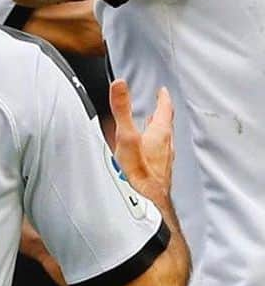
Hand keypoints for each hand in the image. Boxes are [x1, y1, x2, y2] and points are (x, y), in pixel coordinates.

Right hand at [109, 79, 174, 204]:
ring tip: (151, 127)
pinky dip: (153, 147)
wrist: (149, 200)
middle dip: (160, 114)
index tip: (162, 91)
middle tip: (158, 106)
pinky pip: (158, 154)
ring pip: (162, 140)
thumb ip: (122, 109)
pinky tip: (145, 154)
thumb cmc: (139, 172)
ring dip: (157, 131)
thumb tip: (120, 85)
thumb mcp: (126, 136)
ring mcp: (163, 159)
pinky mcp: (159, 171)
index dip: (163, 98)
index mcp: (159, 133)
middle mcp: (165, 145)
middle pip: (165, 125)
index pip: (165, 110)